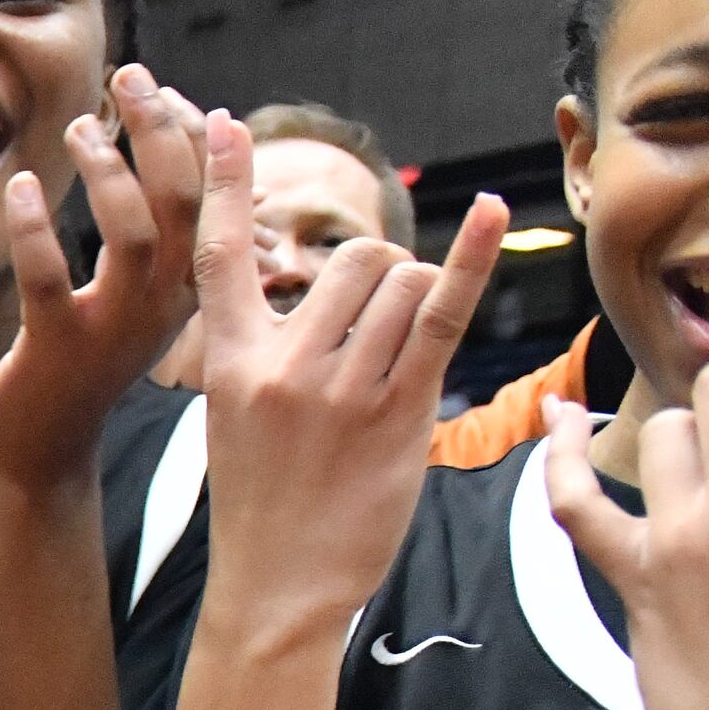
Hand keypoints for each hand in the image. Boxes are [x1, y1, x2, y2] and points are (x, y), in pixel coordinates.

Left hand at [0, 66, 207, 490]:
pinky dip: (34, 227)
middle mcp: (166, 306)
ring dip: (105, 169)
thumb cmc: (87, 361)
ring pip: (131, 233)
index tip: (165, 90)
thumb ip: (168, 239)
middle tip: (127, 76)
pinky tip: (22, 187)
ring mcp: (114, 329)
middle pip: (184, 200)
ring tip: (76, 126)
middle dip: (160, 128)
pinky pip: (48, 279)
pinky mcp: (56, 350)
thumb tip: (197, 161)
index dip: (195, 135)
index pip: (215, 195)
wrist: (43, 450)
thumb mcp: (142, 299)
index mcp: (192, 286)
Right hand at [191, 112, 506, 638]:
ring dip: (418, 296)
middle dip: (379, 273)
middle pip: (349, 260)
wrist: (279, 587)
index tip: (224, 122)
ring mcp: (342, 390)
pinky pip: (441, 316)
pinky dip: (470, 261)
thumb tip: (323, 290)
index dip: (225, 183)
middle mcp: (282, 367)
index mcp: (228, 365)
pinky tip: (488, 214)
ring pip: (399, 282)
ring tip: (403, 348)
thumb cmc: (261, 504)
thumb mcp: (235, 419)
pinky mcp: (399, 412)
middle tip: (378, 324)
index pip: (220, 254)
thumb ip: (269, 352)